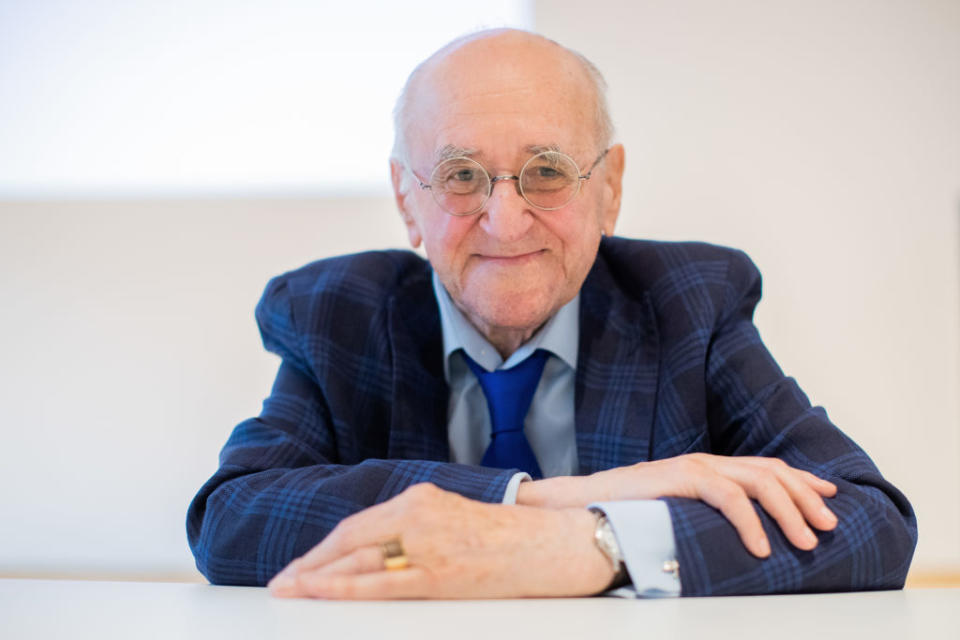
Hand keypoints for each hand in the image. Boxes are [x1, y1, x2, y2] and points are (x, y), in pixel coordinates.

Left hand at [268, 483, 612, 598]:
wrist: (550, 544)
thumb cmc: (505, 537)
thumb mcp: (452, 518)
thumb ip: (413, 528)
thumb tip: (372, 554)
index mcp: (420, 498)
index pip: (359, 525)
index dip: (325, 547)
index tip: (303, 563)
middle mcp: (418, 513)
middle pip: (350, 539)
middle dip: (312, 562)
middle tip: (283, 580)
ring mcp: (427, 542)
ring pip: (358, 559)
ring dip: (319, 576)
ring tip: (291, 590)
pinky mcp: (439, 572)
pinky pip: (380, 582)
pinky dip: (344, 587)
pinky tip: (320, 592)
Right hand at [518, 453, 837, 557]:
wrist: (587, 504)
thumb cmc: (630, 514)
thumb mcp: (680, 513)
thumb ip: (708, 515)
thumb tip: (739, 540)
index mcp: (710, 468)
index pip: (766, 468)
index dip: (802, 481)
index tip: (829, 496)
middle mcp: (707, 461)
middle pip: (771, 472)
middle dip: (806, 498)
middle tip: (829, 527)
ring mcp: (695, 466)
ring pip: (758, 482)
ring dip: (788, 512)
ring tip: (806, 542)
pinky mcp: (681, 477)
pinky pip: (728, 496)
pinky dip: (750, 521)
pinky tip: (762, 546)